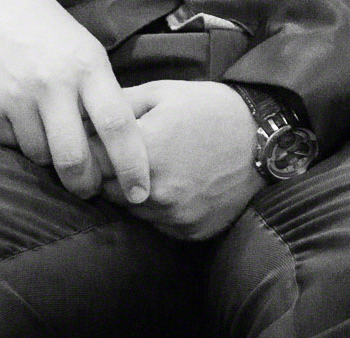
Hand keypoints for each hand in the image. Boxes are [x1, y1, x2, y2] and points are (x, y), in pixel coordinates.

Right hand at [0, 0, 147, 202]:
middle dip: (84, 184)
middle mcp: (52, 83)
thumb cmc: (51, 38)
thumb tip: (119, 153)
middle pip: (74, 157)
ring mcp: (16, 96)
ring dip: (47, 156)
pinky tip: (17, 116)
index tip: (139, 193)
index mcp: (87, 67)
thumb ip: (102, 98)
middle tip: (88, 189)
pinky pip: (8, 146)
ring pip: (40, 156)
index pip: (116, 125)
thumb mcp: (87, 55)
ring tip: (47, 132)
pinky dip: (16, 141)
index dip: (131, 165)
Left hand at [99, 81, 258, 239]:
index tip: (94, 147)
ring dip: (133, 196)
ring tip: (156, 172)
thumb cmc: (212, 110)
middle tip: (127, 160)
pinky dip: (159, 210)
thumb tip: (82, 116)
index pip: (90, 163)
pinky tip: (176, 188)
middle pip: (105, 192)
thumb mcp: (164, 93)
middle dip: (109, 176)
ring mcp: (172, 214)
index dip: (89, 154)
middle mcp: (154, 189)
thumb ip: (120, 106)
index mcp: (145, 151)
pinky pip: (157, 225)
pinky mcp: (188, 231)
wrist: (267, 139)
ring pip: (130, 211)